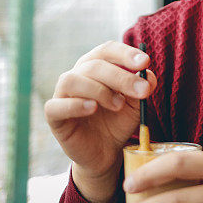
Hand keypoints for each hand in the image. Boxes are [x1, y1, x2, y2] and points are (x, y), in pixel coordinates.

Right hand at [44, 41, 157, 202]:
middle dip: (121, 77)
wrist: (106, 152)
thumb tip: (148, 75)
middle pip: (94, 65)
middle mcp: (77, 75)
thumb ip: (143, 87)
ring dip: (99, 90)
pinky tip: (93, 108)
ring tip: (118, 105)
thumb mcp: (137, 104)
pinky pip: (56, 105)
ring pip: (72, 80)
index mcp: (96, 66)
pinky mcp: (54, 116)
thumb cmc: (119, 121)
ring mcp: (62, 94)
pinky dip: (75, 105)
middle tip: (142, 91)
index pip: (107, 50)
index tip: (145, 62)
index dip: (125, 53)